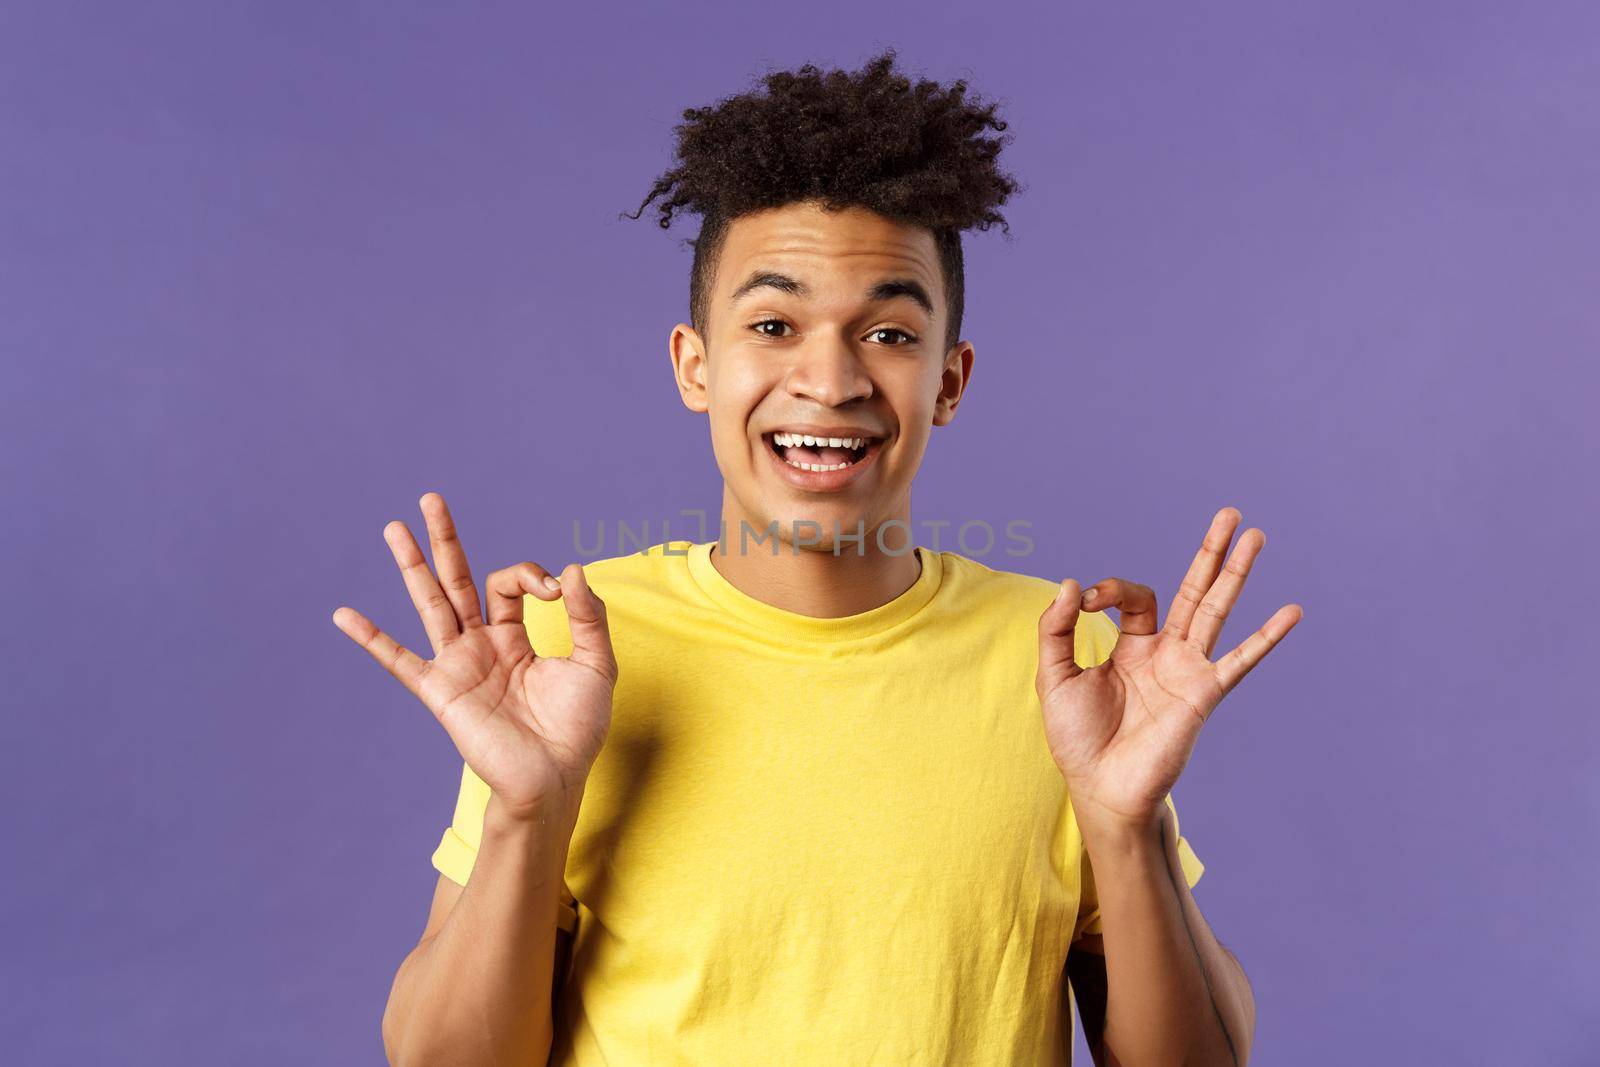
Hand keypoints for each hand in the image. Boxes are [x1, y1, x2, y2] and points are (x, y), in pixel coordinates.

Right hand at [333, 492, 615, 826]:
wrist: (555, 779)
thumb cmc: (576, 728)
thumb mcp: (596, 665)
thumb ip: (588, 617)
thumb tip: (573, 570)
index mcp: (514, 637)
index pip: (509, 584)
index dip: (530, 575)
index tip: (554, 591)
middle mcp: (481, 645)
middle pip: (457, 580)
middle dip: (445, 540)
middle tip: (432, 499)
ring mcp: (458, 666)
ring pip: (430, 604)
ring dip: (412, 565)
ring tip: (393, 528)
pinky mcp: (443, 692)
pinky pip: (401, 662)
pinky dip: (373, 639)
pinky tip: (344, 615)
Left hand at [1035, 507, 1301, 830]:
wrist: (1100, 788)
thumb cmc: (1077, 739)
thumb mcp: (1053, 676)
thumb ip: (1056, 629)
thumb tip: (1071, 583)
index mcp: (1130, 647)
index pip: (1133, 597)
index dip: (1109, 589)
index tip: (1086, 601)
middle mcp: (1165, 653)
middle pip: (1193, 591)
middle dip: (1209, 553)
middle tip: (1230, 514)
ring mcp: (1187, 670)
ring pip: (1216, 611)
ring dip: (1235, 574)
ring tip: (1256, 536)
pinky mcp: (1202, 694)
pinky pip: (1239, 660)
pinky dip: (1265, 637)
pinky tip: (1290, 612)